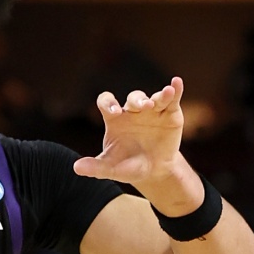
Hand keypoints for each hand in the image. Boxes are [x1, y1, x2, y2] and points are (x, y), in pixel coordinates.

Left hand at [73, 78, 201, 206]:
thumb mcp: (112, 168)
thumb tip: (76, 168)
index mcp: (115, 119)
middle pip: (133, 98)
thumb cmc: (130, 166)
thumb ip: (96, 167)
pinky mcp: (169, 113)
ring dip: (159, 95)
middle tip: (144, 107)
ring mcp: (152, 110)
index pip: (107, 102)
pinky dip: (175, 90)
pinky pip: (171, 98)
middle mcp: (133, 111)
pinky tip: (176, 82)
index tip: (114, 112)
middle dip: (138, 100)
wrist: (155, 171)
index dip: (108, 102)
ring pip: (153, 97)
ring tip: (164, 95)